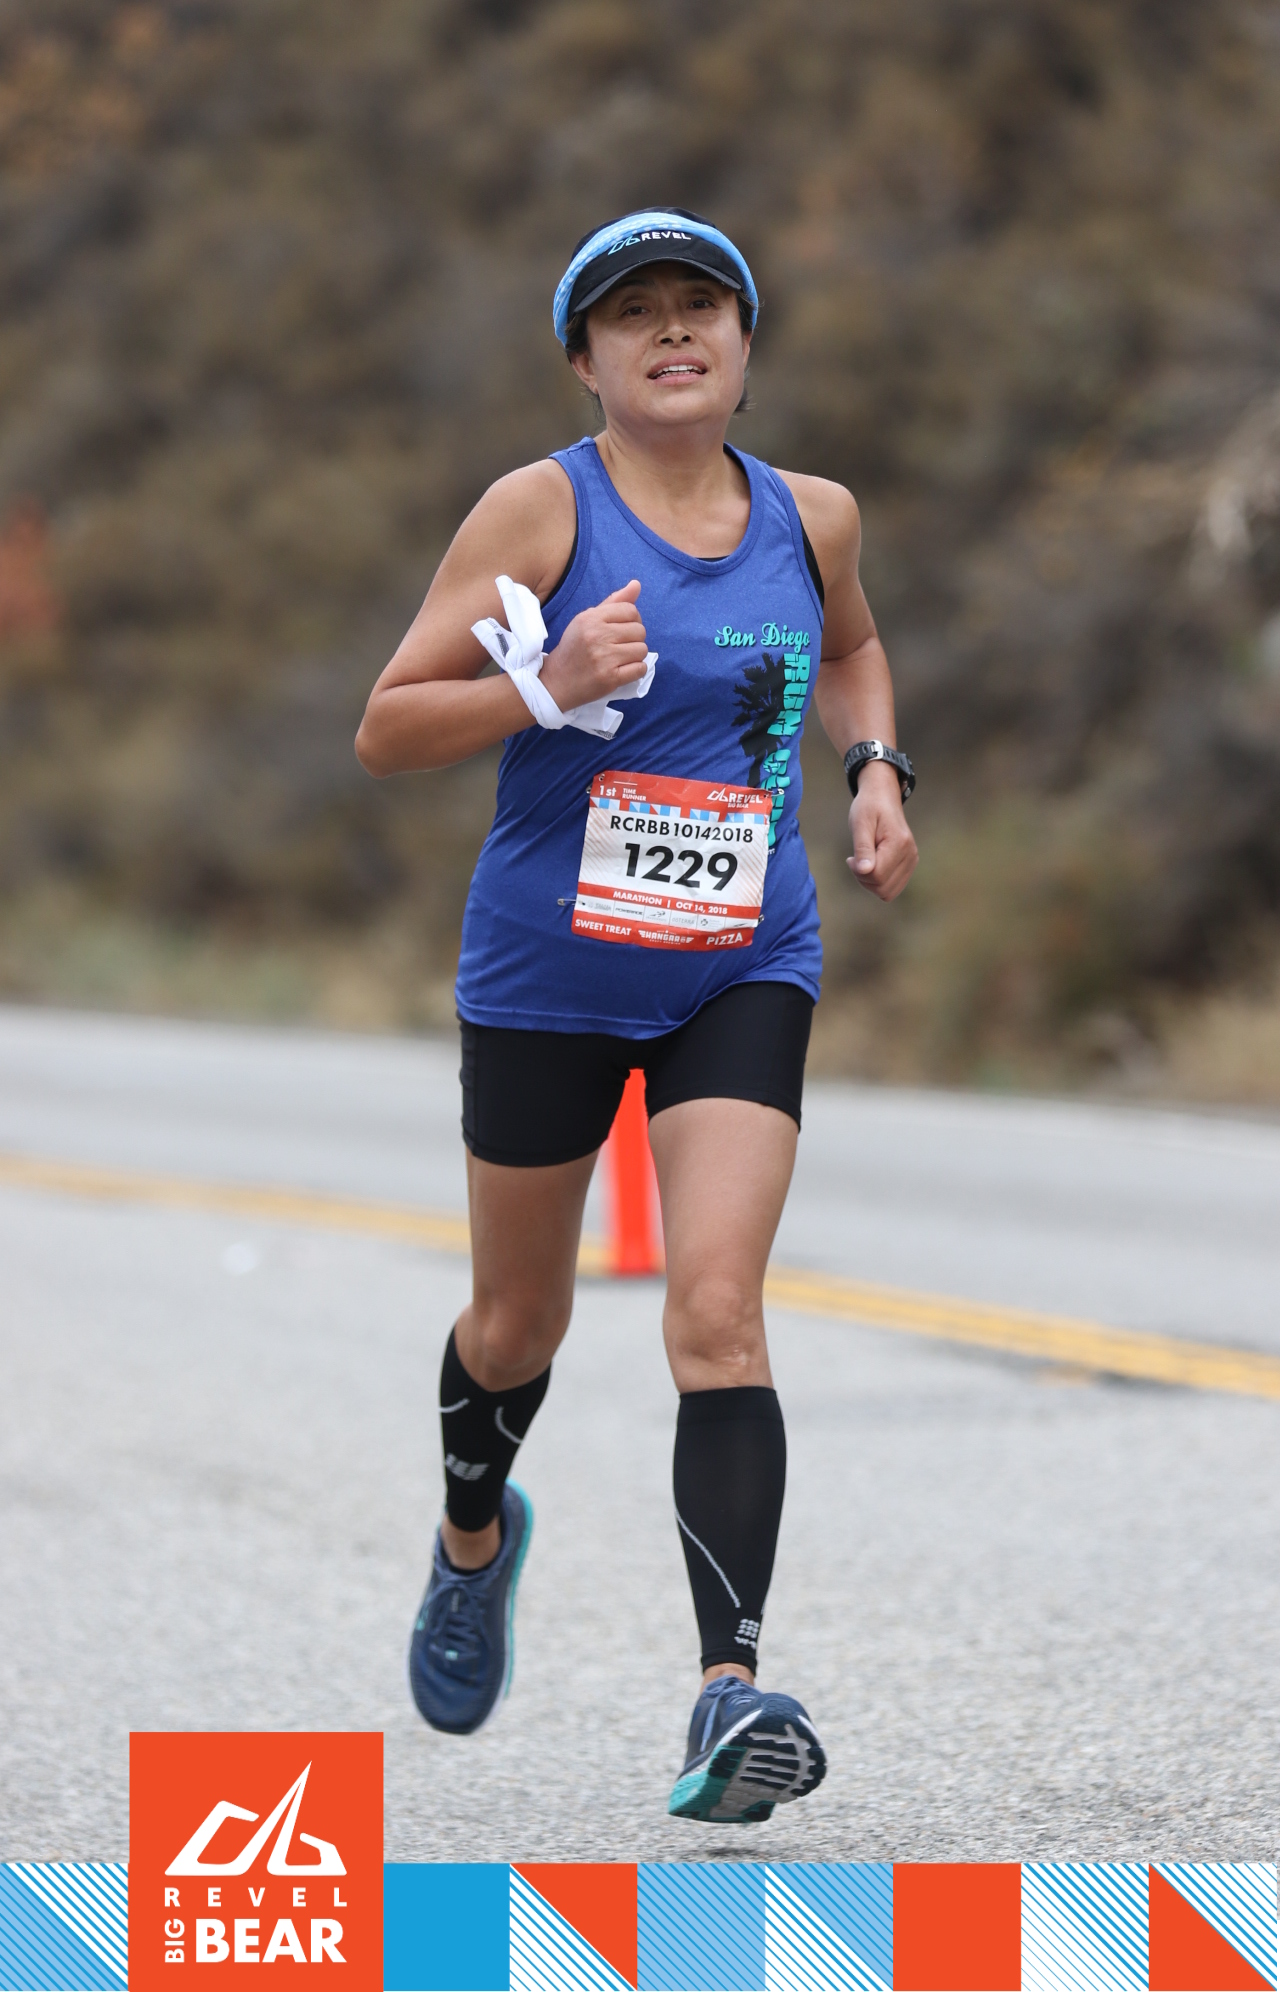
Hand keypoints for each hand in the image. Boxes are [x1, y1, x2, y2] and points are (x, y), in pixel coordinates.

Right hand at [538, 580, 649, 711]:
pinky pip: (640, 669)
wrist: (556, 681)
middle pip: (639, 630)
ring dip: (636, 655)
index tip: (622, 630)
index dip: (632, 620)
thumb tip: (636, 584)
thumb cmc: (574, 648)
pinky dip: (637, 670)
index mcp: (591, 618)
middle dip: (634, 638)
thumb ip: (613, 602)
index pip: (630, 610)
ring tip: (621, 658)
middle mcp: (597, 636)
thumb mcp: (587, 620)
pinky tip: (624, 670)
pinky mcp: (610, 678)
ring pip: (642, 650)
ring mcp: (604, 658)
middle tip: (620, 646)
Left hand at [848, 760, 917, 900]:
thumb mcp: (860, 823)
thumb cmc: (869, 807)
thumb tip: (866, 871)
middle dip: (863, 879)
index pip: (877, 875)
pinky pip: (892, 888)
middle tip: (856, 860)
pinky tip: (872, 865)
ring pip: (888, 892)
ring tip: (864, 862)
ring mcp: (912, 861)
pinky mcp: (910, 865)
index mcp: (899, 843)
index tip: (850, 858)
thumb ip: (863, 848)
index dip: (858, 872)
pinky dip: (879, 881)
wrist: (883, 797)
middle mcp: (910, 854)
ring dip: (870, 882)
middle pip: (882, 888)